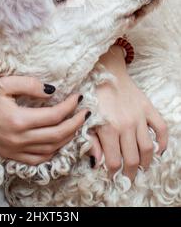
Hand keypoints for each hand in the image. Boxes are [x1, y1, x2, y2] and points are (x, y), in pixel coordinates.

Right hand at [0, 75, 90, 164]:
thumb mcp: (5, 83)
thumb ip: (31, 85)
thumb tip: (53, 91)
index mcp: (18, 120)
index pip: (55, 116)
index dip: (70, 106)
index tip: (78, 96)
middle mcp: (19, 139)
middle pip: (57, 135)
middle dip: (75, 123)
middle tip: (85, 112)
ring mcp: (14, 150)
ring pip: (50, 149)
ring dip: (67, 138)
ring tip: (76, 125)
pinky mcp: (10, 155)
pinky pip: (37, 159)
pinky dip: (52, 151)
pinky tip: (58, 141)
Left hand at [90, 45, 167, 180]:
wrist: (103, 69)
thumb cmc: (91, 93)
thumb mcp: (85, 118)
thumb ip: (91, 141)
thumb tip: (97, 163)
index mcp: (108, 128)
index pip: (114, 161)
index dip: (113, 173)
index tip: (112, 176)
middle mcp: (126, 125)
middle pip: (132, 159)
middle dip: (129, 173)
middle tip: (127, 178)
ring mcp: (139, 117)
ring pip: (148, 149)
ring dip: (145, 163)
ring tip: (140, 168)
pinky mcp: (148, 108)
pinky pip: (161, 129)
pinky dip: (163, 142)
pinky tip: (158, 151)